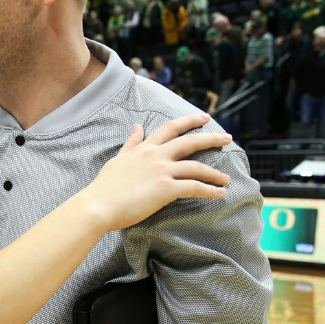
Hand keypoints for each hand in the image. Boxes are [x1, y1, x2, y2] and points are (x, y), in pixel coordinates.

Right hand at [76, 114, 231, 233]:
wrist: (97, 205)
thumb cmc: (105, 187)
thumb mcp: (119, 159)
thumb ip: (131, 143)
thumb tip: (137, 126)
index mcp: (144, 149)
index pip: (170, 128)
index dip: (189, 121)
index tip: (203, 118)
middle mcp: (155, 156)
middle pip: (190, 142)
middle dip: (211, 138)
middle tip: (227, 138)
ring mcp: (161, 172)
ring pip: (197, 167)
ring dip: (215, 173)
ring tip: (226, 179)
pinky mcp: (166, 189)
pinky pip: (195, 187)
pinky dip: (210, 190)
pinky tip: (220, 193)